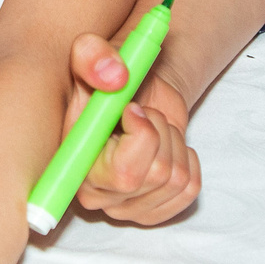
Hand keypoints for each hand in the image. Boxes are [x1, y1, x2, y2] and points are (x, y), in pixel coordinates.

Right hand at [63, 36, 200, 223]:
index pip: (123, 175)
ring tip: (151, 124)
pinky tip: (165, 144)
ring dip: (172, 139)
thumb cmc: (106, 77)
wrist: (133, 91)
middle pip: (156, 174)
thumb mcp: (92, 53)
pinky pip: (190, 189)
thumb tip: (115, 78)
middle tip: (143, 111)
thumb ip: (92, 56)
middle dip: (160, 130)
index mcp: (74, 165)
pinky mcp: (153, 210)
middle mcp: (95, 195)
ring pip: (176, 178)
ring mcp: (124, 208)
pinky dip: (187, 157)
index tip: (135, 108)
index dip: (142, 141)